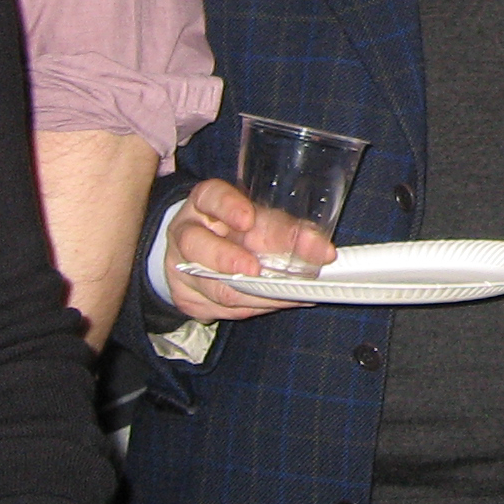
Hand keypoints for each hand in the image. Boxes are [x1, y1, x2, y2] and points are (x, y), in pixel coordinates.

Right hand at [162, 177, 336, 322]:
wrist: (205, 252)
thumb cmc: (240, 228)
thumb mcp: (260, 218)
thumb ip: (287, 229)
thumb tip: (322, 251)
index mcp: (205, 202)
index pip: (211, 196)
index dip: (228, 206)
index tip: (248, 218)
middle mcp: (186, 232)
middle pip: (197, 244)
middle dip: (228, 259)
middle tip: (255, 270)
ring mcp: (181, 268)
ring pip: (210, 284)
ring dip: (251, 292)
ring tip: (287, 293)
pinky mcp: (187, 298)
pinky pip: (220, 308)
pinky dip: (254, 306)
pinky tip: (278, 302)